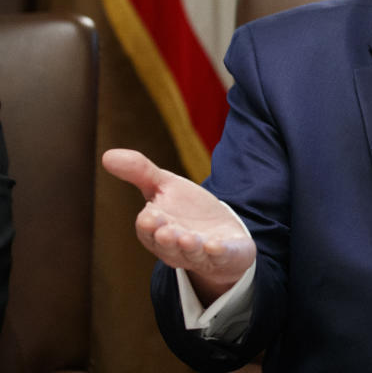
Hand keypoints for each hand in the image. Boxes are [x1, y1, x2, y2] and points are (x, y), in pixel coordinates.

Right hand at [102, 148, 255, 302]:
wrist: (221, 233)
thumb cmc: (186, 210)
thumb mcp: (165, 186)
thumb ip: (140, 172)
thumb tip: (106, 155)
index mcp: (156, 230)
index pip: (148, 228)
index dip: (149, 223)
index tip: (149, 215)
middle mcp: (175, 246)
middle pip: (167, 244)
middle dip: (166, 239)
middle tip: (165, 231)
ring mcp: (200, 253)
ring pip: (192, 253)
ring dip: (190, 247)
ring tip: (189, 239)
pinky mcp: (225, 256)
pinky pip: (220, 257)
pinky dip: (218, 253)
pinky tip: (216, 246)